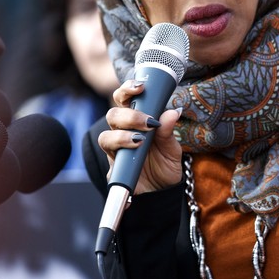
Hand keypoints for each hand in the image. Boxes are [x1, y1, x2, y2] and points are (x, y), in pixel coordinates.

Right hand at [98, 79, 183, 193]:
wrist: (162, 191)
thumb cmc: (165, 164)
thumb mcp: (172, 148)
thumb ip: (168, 131)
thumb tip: (173, 112)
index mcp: (135, 122)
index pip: (124, 99)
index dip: (128, 90)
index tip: (140, 87)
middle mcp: (122, 133)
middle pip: (112, 115)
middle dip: (129, 116)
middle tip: (148, 122)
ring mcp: (116, 152)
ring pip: (105, 137)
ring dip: (122, 136)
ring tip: (140, 141)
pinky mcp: (115, 170)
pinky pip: (110, 162)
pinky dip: (121, 157)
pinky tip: (134, 157)